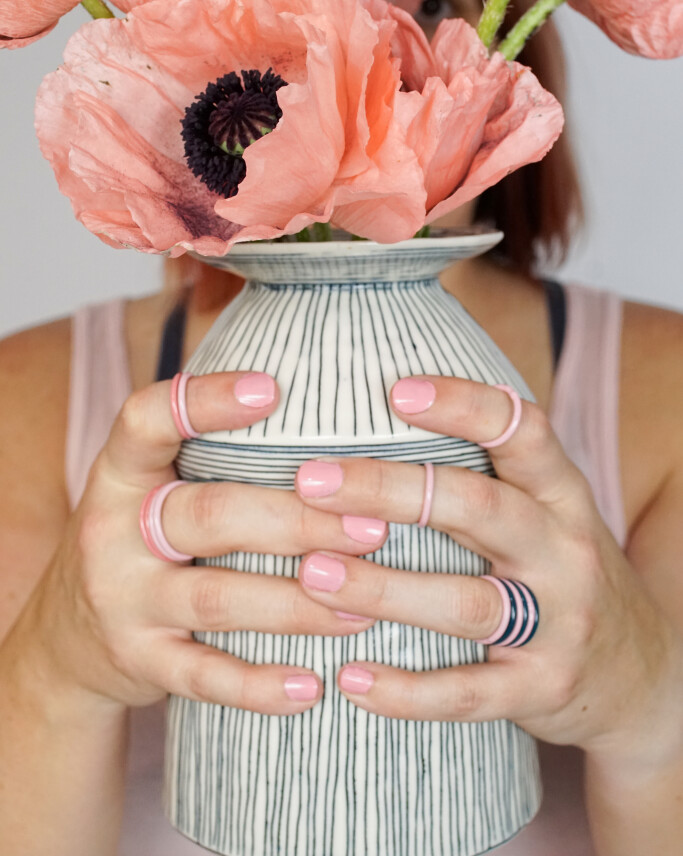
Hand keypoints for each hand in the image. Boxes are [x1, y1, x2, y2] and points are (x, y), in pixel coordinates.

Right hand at [21, 372, 383, 715]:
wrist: (67, 638)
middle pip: (208, 515)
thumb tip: (317, 400)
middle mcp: (114, 532)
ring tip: (367, 606)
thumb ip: (208, 453)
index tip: (271, 389)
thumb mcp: (150, 486)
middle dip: (297, 521)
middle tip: (373, 527)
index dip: (204, 401)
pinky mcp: (139, 661)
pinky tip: (312, 686)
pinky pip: (205, 677)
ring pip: (218, 598)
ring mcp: (123, 600)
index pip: (146, 421)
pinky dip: (260, 686)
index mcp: (121, 473)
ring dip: (300, 603)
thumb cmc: (141, 540)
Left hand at [294, 376, 680, 760]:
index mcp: (562, 495)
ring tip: (311, 574)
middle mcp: (564, 551)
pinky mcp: (541, 690)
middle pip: (478, 508)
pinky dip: (406, 691)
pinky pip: (468, 693)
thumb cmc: (560, 570)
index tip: (397, 390)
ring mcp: (558, 624)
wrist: (641, 673)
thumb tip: (384, 407)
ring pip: (466, 603)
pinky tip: (351, 678)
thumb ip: (486, 472)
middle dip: (389, 490)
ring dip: (382, 589)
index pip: (523, 431)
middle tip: (310, 481)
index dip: (464, 405)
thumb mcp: (547, 511)